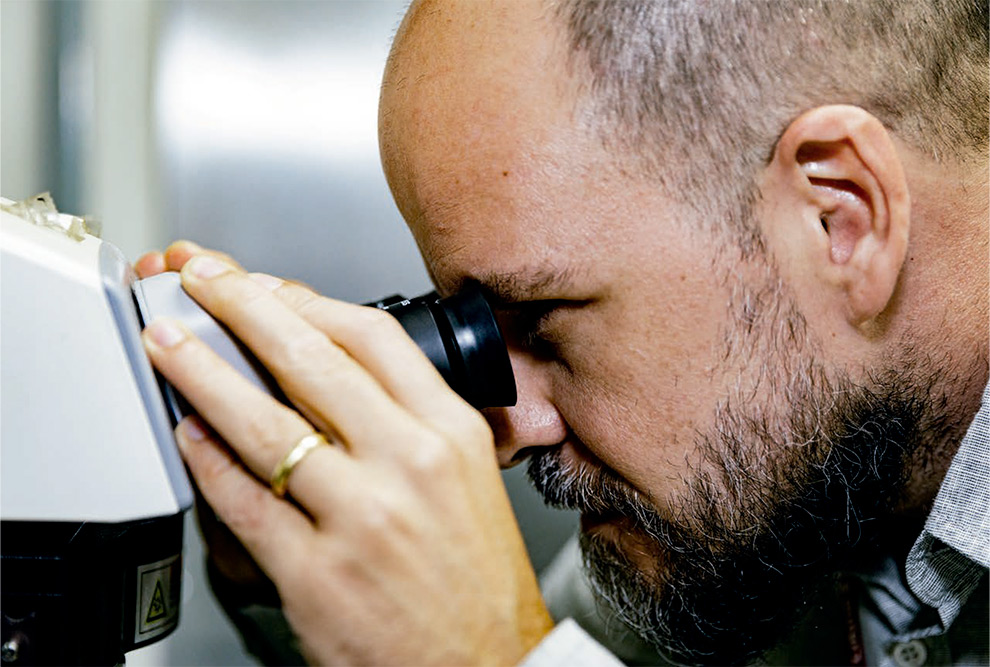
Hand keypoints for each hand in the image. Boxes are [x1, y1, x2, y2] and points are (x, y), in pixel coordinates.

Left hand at [141, 251, 553, 664]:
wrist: (483, 666)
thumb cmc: (474, 578)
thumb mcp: (467, 477)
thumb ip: (409, 419)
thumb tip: (328, 370)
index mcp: (452, 433)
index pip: (370, 335)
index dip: (304, 298)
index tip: (264, 283)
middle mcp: (409, 464)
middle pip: (309, 360)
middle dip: (241, 307)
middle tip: (201, 281)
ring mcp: (362, 517)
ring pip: (263, 422)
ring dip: (202, 373)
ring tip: (169, 346)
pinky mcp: (316, 572)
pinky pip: (244, 500)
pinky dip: (207, 460)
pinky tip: (189, 434)